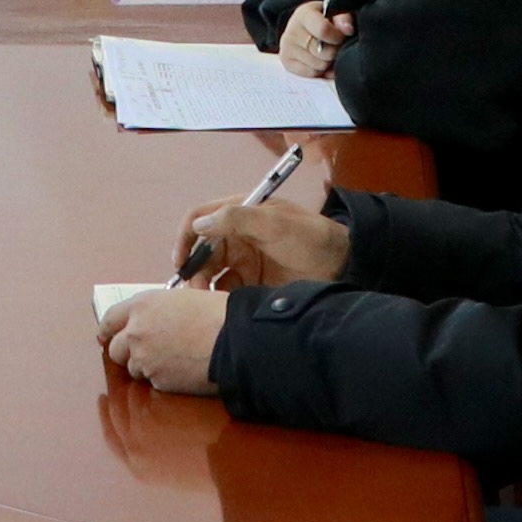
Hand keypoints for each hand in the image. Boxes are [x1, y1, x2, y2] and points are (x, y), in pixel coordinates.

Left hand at [103, 283, 234, 392]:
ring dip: (146, 367)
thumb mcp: (184, 299)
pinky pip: (153, 382)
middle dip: (126, 352)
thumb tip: (159, 321)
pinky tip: (181, 371)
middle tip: (144, 353)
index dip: (108, 330)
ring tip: (171, 361)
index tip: (107, 336)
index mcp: (142, 305)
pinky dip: (163, 379)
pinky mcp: (157, 381)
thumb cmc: (218, 313)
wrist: (235, 341)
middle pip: (115, 349)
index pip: (109, 319)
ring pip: (134, 369)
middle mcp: (136, 332)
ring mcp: (144, 359)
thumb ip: (161, 311)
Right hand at [179, 193, 351, 289]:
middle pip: (201, 251)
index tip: (180, 262)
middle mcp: (235, 236)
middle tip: (194, 291)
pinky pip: (225, 290)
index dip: (185, 238)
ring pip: (210, 273)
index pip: (199, 219)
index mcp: (239, 213)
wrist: (340, 265)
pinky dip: (217, 298)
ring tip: (207, 301)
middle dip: (193, 269)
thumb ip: (237, 218)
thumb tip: (199, 225)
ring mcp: (243, 260)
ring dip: (203, 286)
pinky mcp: (250, 283)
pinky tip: (221, 307)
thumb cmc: (309, 236)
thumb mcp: (275, 222)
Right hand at [277, 5, 348, 78]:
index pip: (323, 30)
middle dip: (334, 51)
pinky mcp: (286, 62)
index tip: (342, 36)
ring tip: (326, 52)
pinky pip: (311, 74)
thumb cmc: (324, 20)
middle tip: (335, 45)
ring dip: (328, 62)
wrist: (305, 28)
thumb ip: (344, 18)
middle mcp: (291, 31)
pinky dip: (319, 71)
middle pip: (323, 52)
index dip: (338, 37)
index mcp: (304, 14)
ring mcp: (287, 48)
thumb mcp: (335, 13)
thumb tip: (347, 29)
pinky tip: (319, 60)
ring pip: (319, 65)